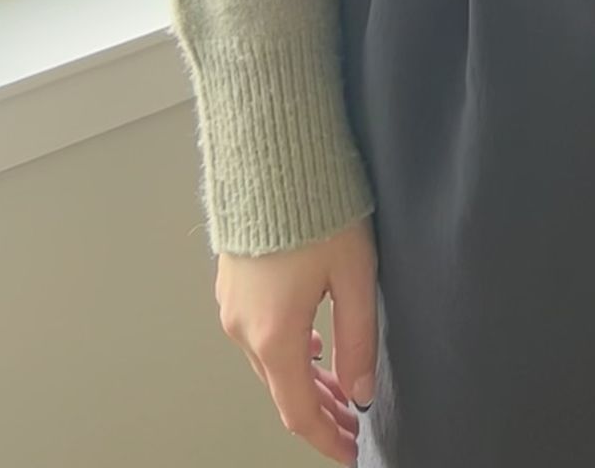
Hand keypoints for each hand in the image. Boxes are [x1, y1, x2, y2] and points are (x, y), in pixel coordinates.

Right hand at [213, 218, 380, 461]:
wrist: (272, 156)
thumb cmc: (316, 207)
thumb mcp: (354, 274)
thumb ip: (359, 338)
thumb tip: (361, 390)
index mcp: (273, 335)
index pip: (299, 411)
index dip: (327, 438)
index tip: (352, 452)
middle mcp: (243, 329)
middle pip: (283, 389)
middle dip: (321, 411)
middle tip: (356, 420)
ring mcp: (232, 306)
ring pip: (270, 362)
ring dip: (305, 380)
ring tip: (342, 387)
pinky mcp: (232, 283)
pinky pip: (258, 334)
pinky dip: (288, 351)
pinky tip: (314, 343)